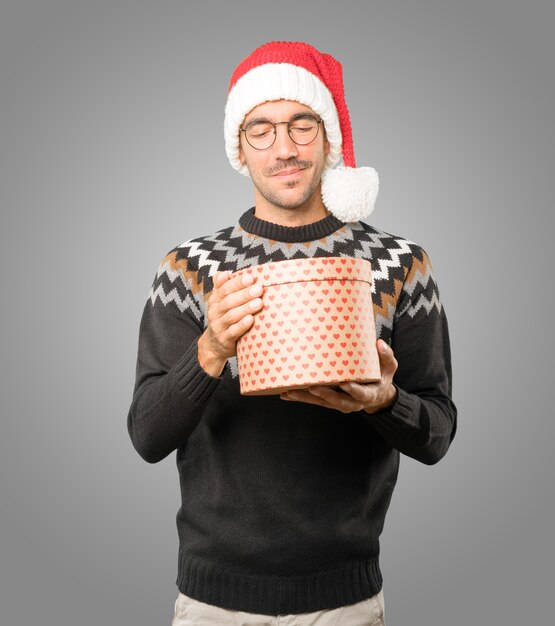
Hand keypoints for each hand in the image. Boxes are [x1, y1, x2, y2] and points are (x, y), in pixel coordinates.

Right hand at [197, 271, 263, 375]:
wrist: (214, 345)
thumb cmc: (223, 318)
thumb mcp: (219, 302)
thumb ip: (222, 286)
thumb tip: (225, 272)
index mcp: (215, 300)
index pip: (225, 288)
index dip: (237, 283)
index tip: (250, 278)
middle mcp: (215, 312)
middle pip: (229, 301)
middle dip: (244, 294)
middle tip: (258, 289)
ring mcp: (219, 326)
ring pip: (231, 316)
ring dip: (245, 308)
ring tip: (259, 303)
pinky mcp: (225, 340)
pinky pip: (233, 332)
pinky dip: (241, 326)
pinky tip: (251, 320)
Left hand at [280, 339, 397, 413]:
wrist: (378, 396)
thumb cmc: (382, 376)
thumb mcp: (389, 367)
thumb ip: (386, 356)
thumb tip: (378, 343)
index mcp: (368, 394)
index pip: (361, 393)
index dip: (353, 390)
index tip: (344, 383)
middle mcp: (353, 403)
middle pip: (337, 401)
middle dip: (324, 395)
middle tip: (311, 387)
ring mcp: (340, 404)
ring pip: (322, 403)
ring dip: (305, 398)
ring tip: (289, 393)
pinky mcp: (330, 402)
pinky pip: (315, 402)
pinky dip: (301, 398)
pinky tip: (286, 395)